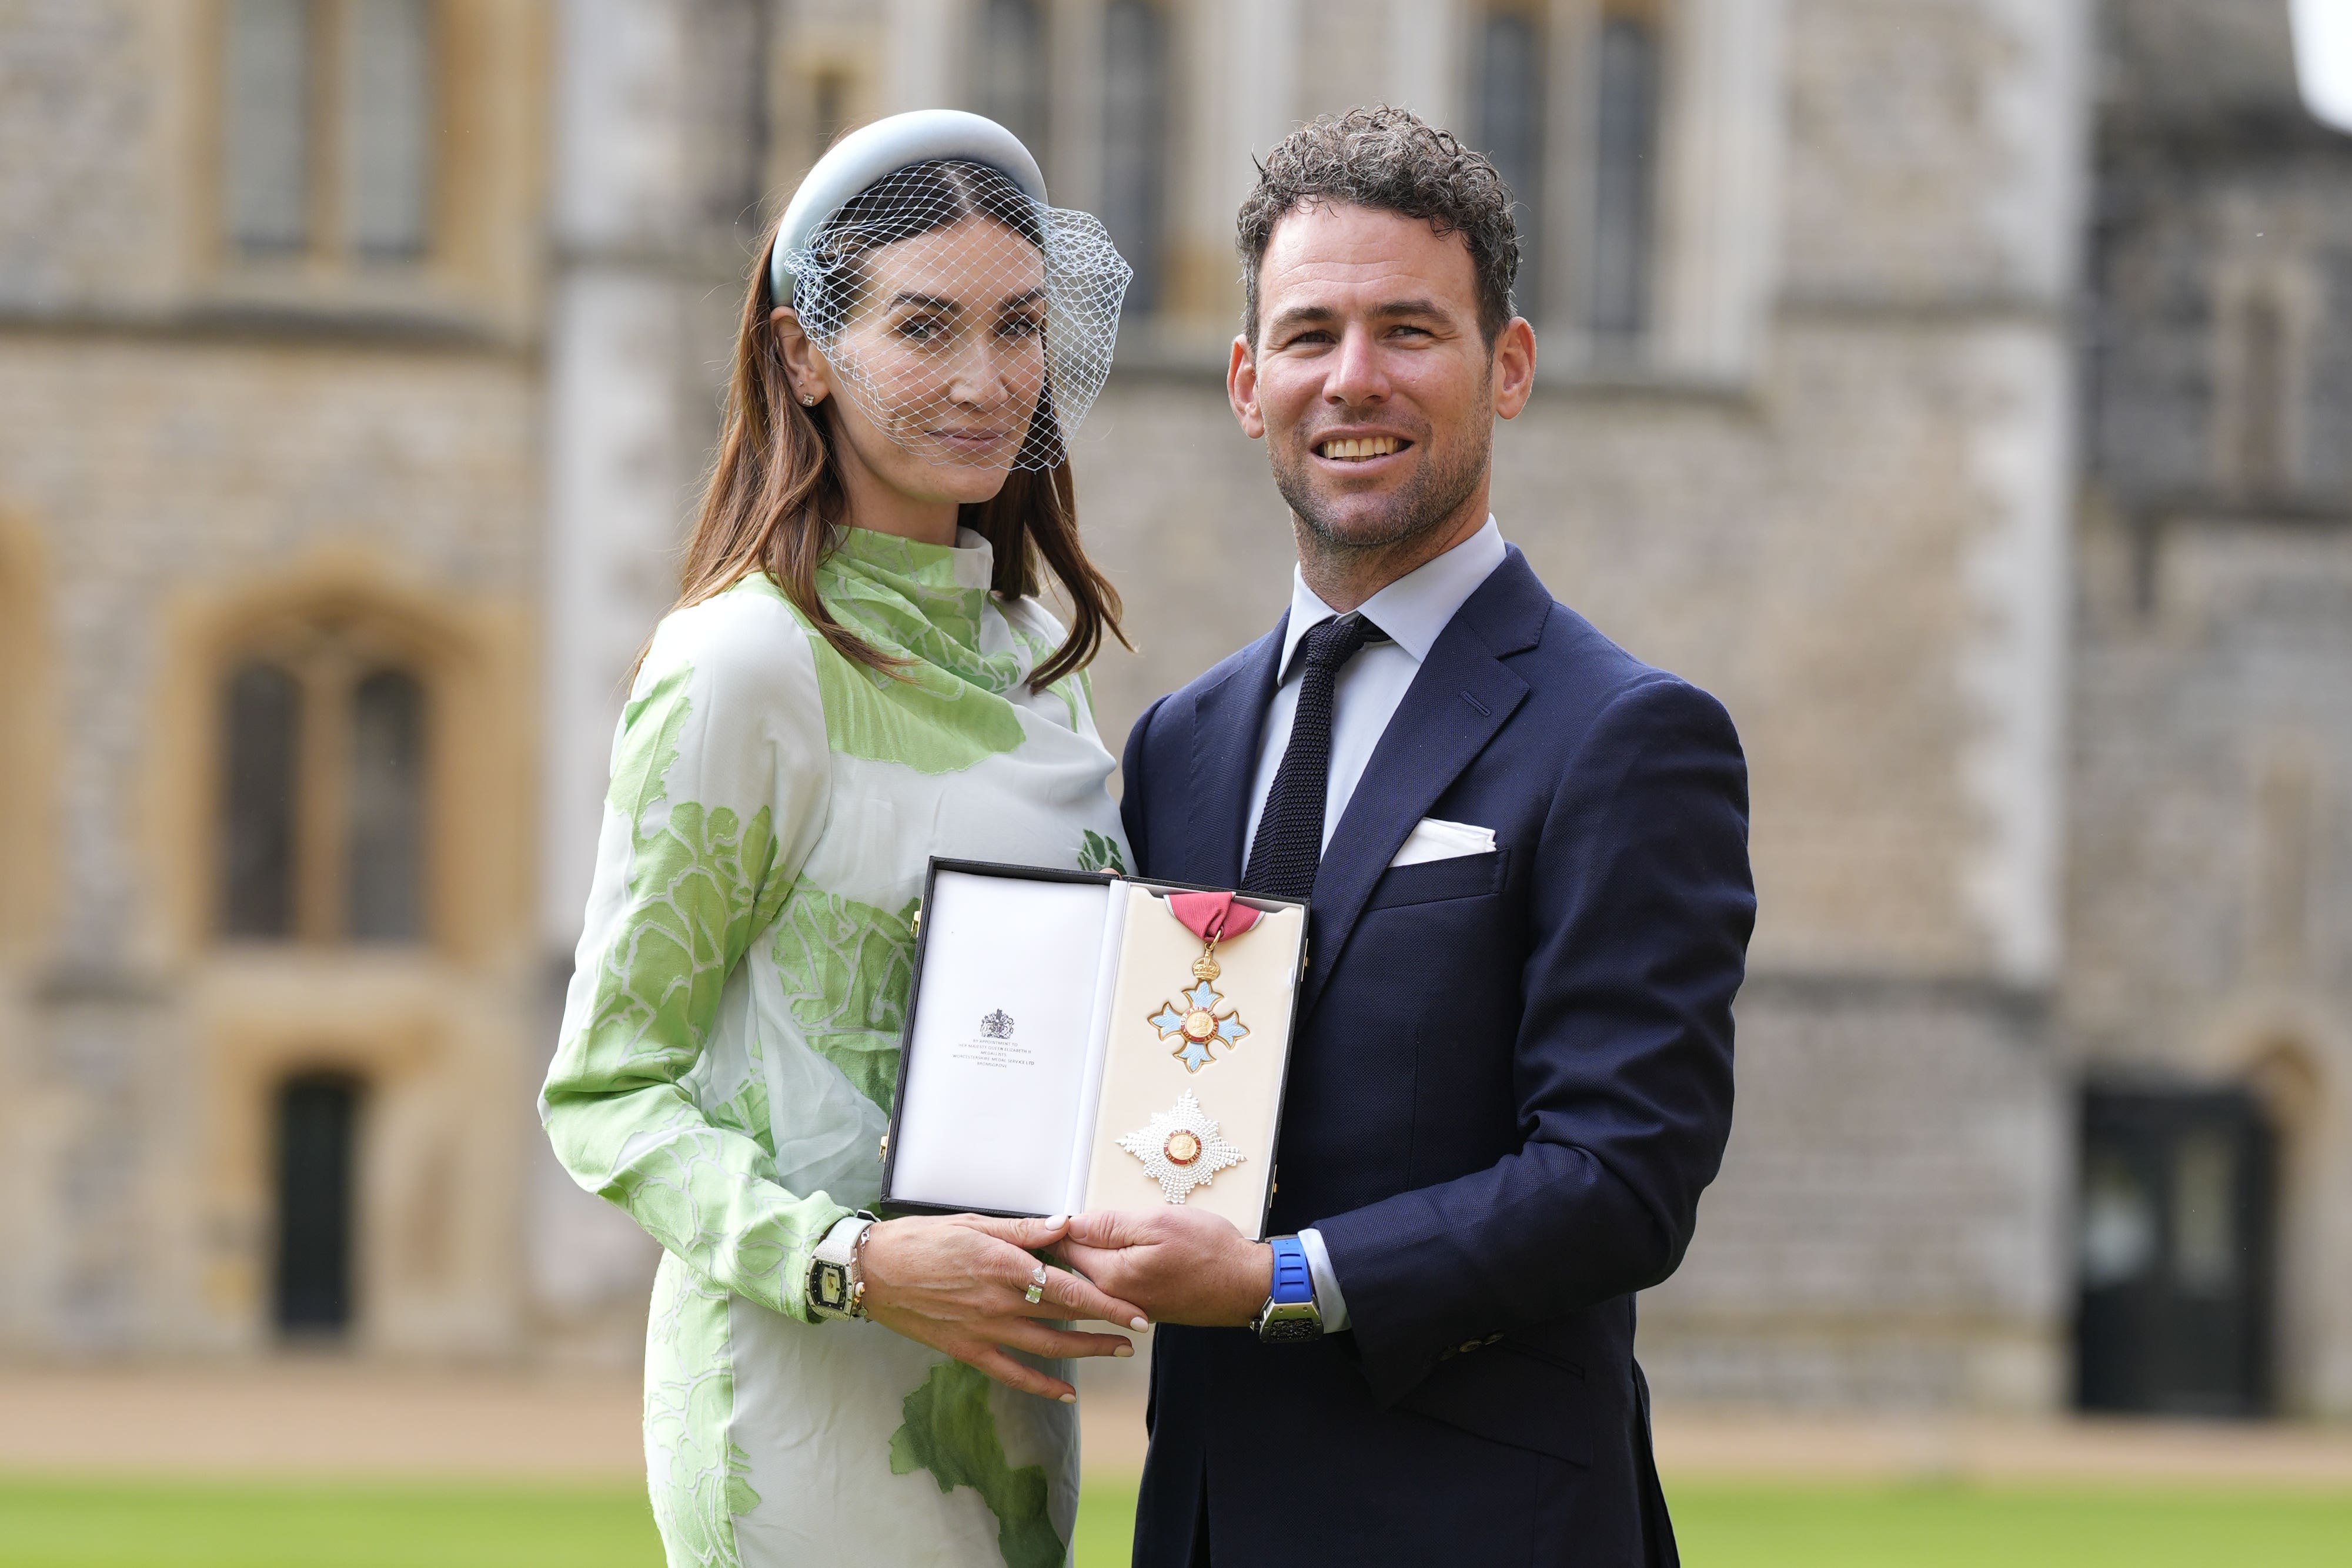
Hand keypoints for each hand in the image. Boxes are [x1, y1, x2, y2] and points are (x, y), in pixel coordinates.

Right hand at [858, 1213, 1149, 1401]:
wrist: (874, 1271)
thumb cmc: (923, 1239)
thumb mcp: (975, 1223)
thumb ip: (1023, 1230)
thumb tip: (1066, 1224)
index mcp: (1003, 1264)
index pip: (1069, 1286)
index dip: (1107, 1301)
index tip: (1136, 1309)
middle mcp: (998, 1300)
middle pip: (1066, 1318)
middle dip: (1107, 1326)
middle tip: (1140, 1329)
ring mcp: (983, 1329)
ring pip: (1046, 1347)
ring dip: (1085, 1352)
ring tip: (1115, 1352)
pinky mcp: (967, 1349)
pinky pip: (1011, 1372)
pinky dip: (1041, 1385)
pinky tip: (1067, 1392)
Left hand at [1055, 1208, 1272, 1327]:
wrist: (1246, 1286)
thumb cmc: (1211, 1252)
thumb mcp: (1159, 1223)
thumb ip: (1110, 1224)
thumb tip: (1070, 1223)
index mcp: (1111, 1275)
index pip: (1064, 1247)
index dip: (1056, 1224)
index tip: (1054, 1211)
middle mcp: (1113, 1297)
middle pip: (1073, 1263)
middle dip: (1068, 1238)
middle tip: (1076, 1216)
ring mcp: (1127, 1304)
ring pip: (1093, 1272)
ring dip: (1089, 1251)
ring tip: (1097, 1229)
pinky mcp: (1141, 1306)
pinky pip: (1112, 1282)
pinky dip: (1109, 1264)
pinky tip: (1120, 1248)